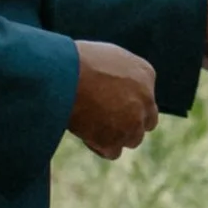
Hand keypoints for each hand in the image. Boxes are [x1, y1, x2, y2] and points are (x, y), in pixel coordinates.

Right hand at [69, 39, 159, 157]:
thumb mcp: (107, 56)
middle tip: (104, 120)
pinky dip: (100, 146)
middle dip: (129, 123)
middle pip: (145, 122)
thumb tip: (117, 87)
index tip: (110, 103)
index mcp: (145, 74)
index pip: (146, 98)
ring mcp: (133, 122)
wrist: (61, 75)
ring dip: (115, 136)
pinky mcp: (117, 139)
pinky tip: (85, 133)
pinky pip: (113, 152)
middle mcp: (146, 99)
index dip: (128, 104)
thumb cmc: (74, 61)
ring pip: (132, 139)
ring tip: (89, 124)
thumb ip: (121, 73)